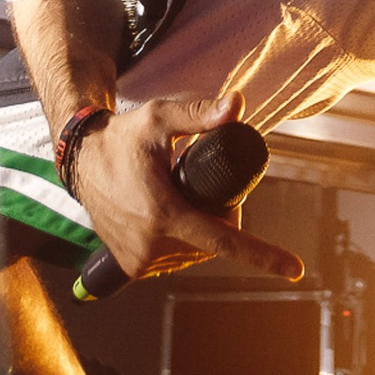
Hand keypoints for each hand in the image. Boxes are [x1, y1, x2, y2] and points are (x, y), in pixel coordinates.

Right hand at [70, 94, 302, 284]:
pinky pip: (174, 260)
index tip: (295, 270)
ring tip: (176, 198)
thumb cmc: (121, 138)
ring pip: (195, 253)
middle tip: (199, 184)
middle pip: (213, 242)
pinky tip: (165, 217)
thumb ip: (199, 113)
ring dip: (199, 232)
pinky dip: (180, 242)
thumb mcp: (159, 119)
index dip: (264, 256)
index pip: (223, 241)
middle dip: (219, 218)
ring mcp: (140, 260)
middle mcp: (151, 245)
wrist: (79, 162)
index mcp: (163, 214)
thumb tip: (238, 104)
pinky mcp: (131, 267)